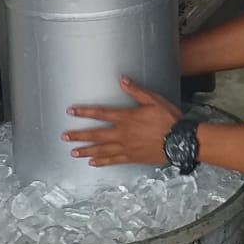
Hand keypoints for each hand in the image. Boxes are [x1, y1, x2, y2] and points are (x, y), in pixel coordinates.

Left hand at [63, 77, 179, 167]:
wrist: (179, 140)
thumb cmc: (168, 119)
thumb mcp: (154, 100)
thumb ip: (136, 91)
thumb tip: (122, 80)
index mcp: (127, 117)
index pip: (101, 113)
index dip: (85, 112)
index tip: (71, 112)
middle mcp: (123, 133)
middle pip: (96, 134)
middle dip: (79, 135)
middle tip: (64, 137)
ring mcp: (126, 147)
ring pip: (102, 149)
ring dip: (86, 150)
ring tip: (73, 152)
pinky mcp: (132, 157)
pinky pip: (113, 160)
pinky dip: (102, 161)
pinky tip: (92, 163)